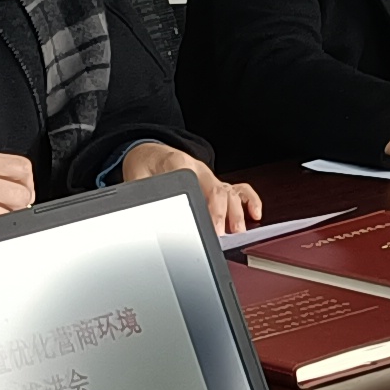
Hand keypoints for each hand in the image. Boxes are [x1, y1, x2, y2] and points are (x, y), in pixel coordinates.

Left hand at [116, 140, 256, 233]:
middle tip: (221, 236)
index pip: (194, 182)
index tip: (203, 223)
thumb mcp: (135, 177)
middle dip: (221, 214)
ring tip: (237, 232)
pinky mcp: (216, 184)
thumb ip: (139, 192)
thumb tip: (142, 211)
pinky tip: (255, 214)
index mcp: (177, 163)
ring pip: (230, 191)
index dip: (202, 203)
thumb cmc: (145, 165)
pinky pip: (239, 189)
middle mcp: (199, 169)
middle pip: (216, 189)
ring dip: (236, 213)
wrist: (150, 153)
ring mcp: (210, 177)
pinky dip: (250, 201)